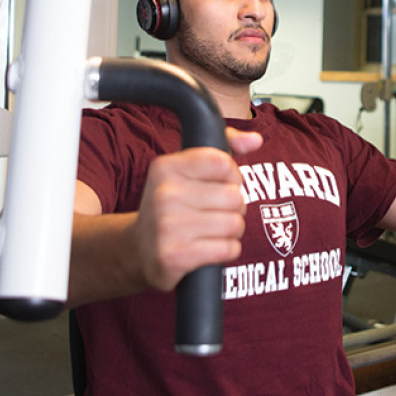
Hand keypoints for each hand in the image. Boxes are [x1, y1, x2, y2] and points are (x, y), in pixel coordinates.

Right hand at [131, 128, 261, 291]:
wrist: (139, 249)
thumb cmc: (174, 205)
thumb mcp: (189, 170)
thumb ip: (225, 147)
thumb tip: (255, 139)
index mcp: (166, 167)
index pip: (224, 163)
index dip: (232, 177)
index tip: (219, 186)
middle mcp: (163, 194)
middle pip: (234, 197)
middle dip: (234, 208)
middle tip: (215, 214)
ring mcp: (166, 226)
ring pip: (235, 224)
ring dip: (232, 231)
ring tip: (212, 231)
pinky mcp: (174, 256)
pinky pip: (228, 249)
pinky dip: (227, 251)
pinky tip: (209, 248)